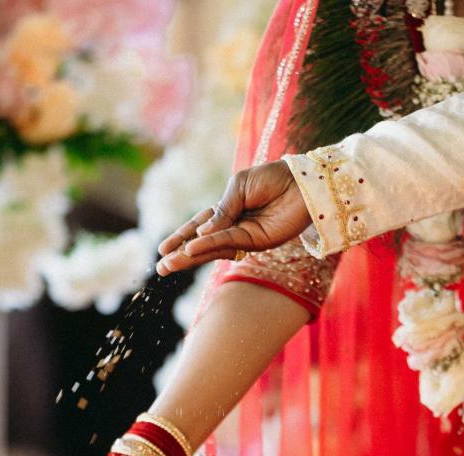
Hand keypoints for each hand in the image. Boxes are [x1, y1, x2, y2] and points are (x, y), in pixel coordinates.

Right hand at [156, 161, 310, 274]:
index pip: (199, 226)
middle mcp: (234, 226)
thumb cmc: (273, 178)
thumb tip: (202, 234)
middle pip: (202, 243)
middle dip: (181, 254)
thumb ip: (222, 210)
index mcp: (228, 209)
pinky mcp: (257, 242)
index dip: (182, 237)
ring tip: (169, 265)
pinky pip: (227, 243)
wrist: (302, 183)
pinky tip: (192, 249)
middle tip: (161, 268)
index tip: (163, 249)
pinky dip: (209, 246)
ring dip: (190, 257)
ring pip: (212, 248)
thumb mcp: (239, 186)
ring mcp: (244, 236)